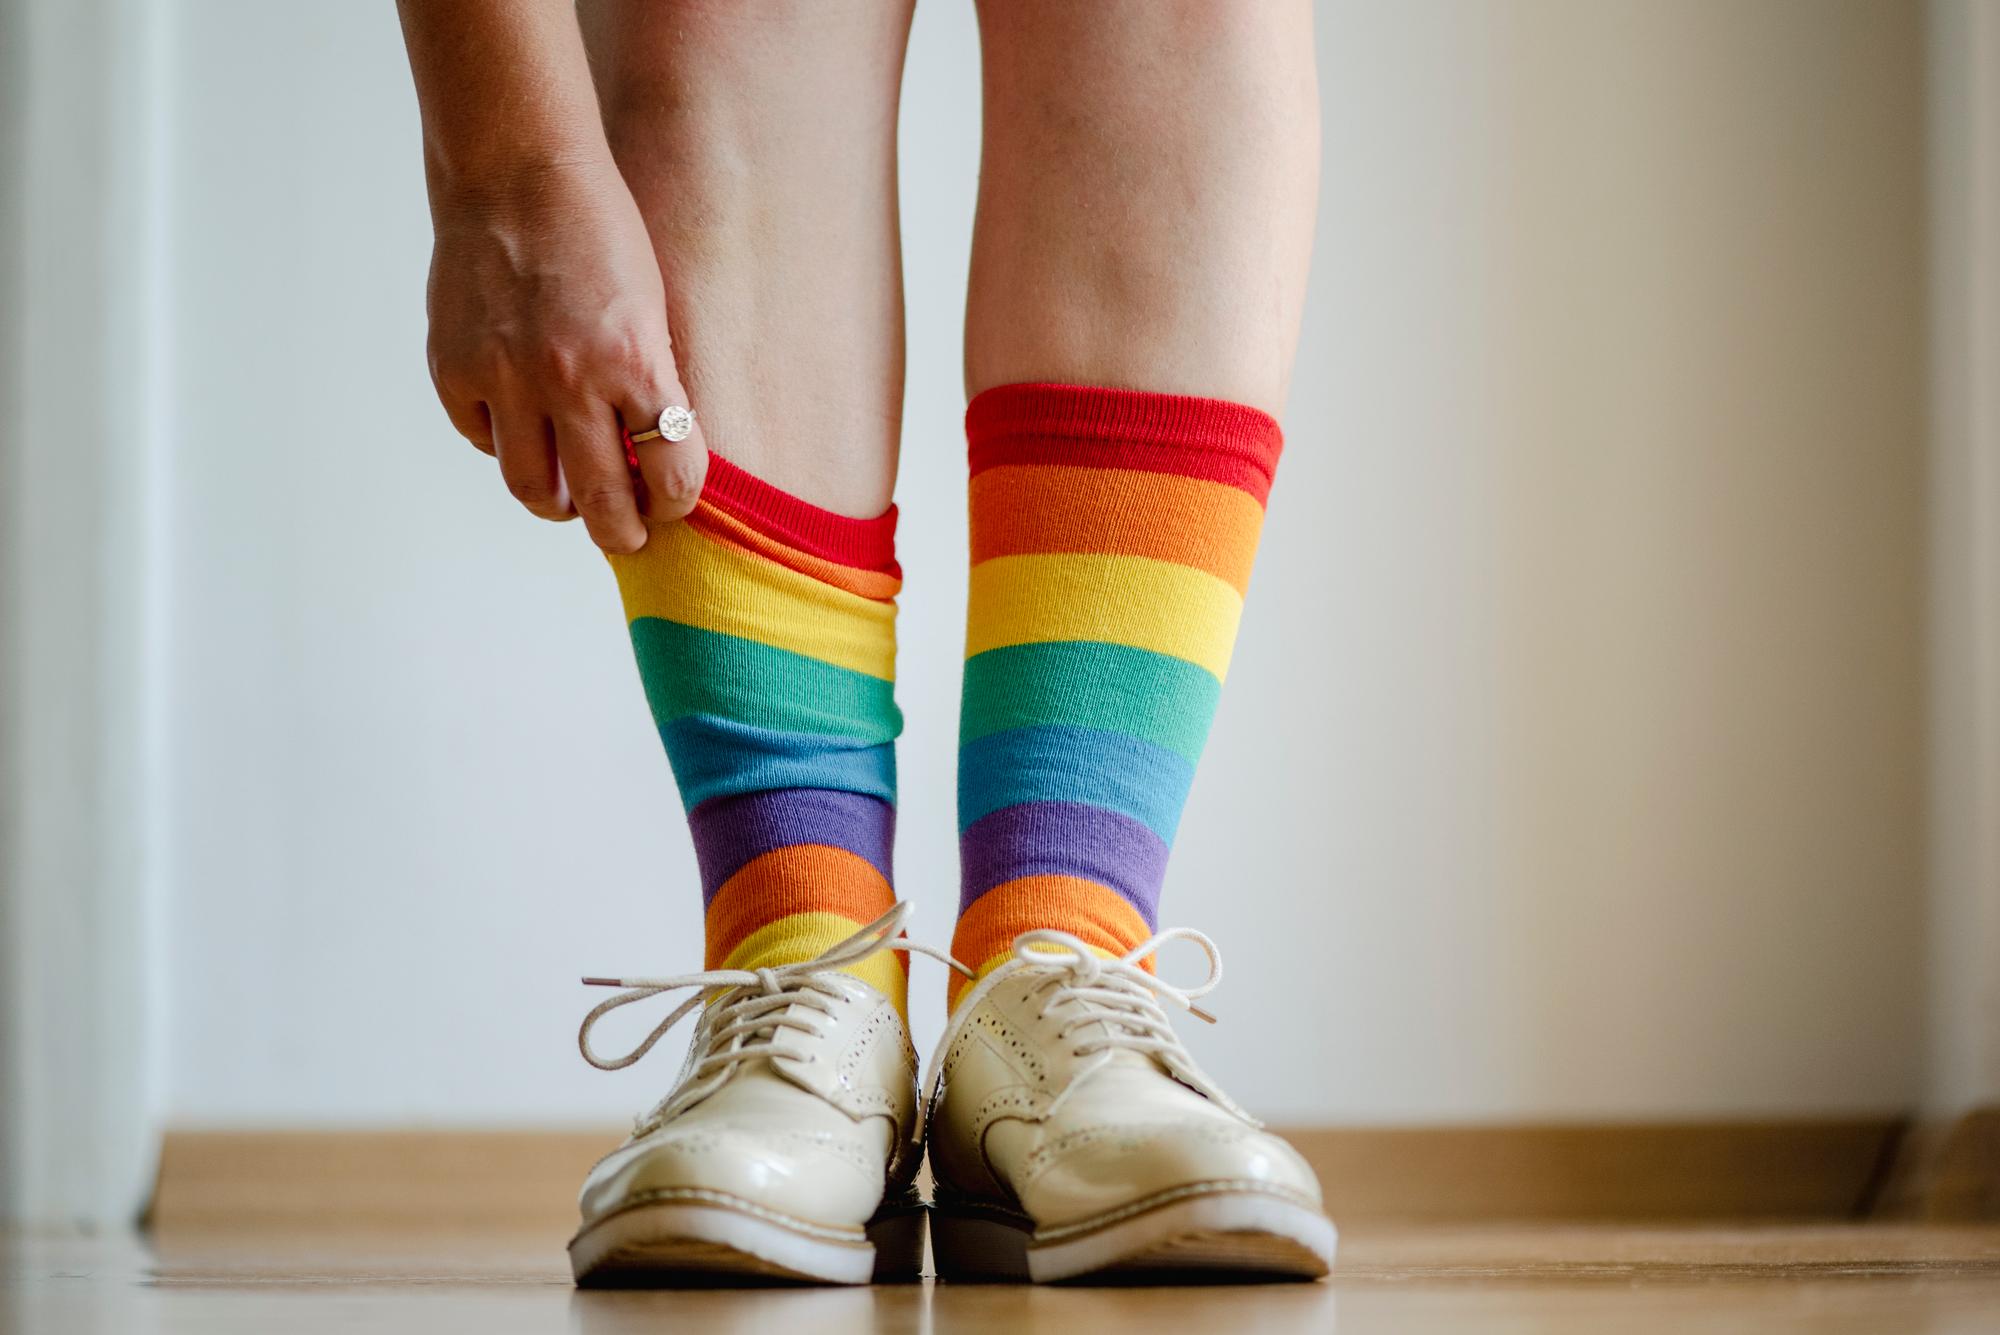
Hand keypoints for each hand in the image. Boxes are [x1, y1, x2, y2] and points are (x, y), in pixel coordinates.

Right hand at [422, 158, 707, 552]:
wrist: (516, 171)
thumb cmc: (599, 233)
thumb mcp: (651, 306)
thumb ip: (649, 382)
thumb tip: (650, 459)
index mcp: (634, 360)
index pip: (672, 472)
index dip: (676, 501)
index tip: (672, 503)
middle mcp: (568, 378)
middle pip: (601, 503)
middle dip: (623, 533)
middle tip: (630, 537)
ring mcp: (504, 378)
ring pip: (532, 489)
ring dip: (559, 504)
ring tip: (573, 498)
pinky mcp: (455, 371)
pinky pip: (482, 440)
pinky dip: (505, 444)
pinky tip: (523, 425)